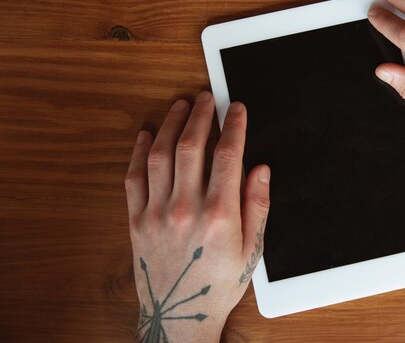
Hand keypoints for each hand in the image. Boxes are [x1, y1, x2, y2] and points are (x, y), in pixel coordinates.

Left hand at [125, 91, 269, 341]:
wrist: (178, 315)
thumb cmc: (218, 284)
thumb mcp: (252, 250)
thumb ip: (258, 205)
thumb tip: (260, 169)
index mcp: (220, 215)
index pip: (228, 155)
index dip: (234, 126)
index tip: (237, 109)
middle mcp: (186, 208)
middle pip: (192, 146)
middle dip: (201, 115)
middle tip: (207, 97)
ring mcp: (157, 212)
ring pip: (162, 154)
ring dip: (172, 124)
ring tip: (180, 106)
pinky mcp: (136, 219)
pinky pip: (134, 176)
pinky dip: (140, 151)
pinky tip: (148, 134)